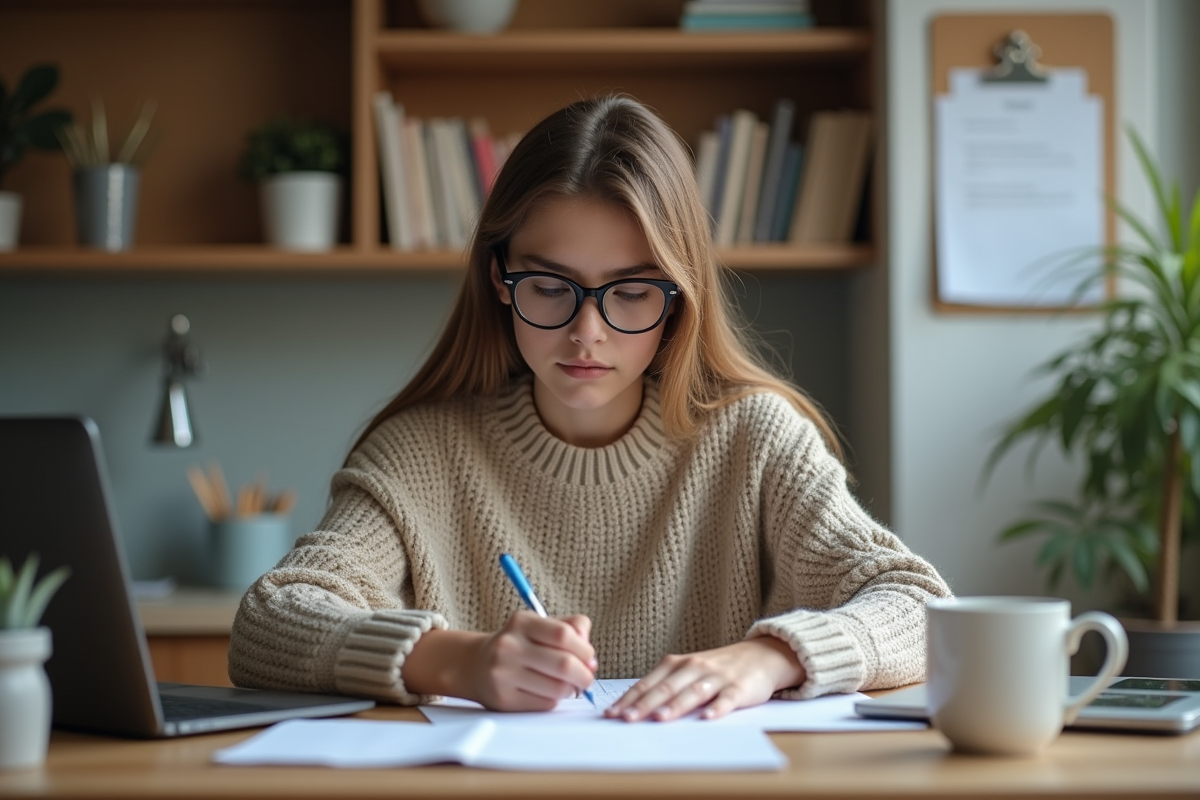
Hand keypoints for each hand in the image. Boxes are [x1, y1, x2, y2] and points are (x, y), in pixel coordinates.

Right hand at [463, 611, 596, 711]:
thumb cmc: (517, 644)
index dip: (584, 649)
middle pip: (564, 664)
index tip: (589, 658)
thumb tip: (589, 655)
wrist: (475, 665)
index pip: (563, 634)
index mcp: (521, 622)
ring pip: (557, 688)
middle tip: (587, 678)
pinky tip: (550, 692)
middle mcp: (509, 646)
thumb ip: (571, 628)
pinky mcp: (504, 699)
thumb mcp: (539, 625)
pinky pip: (545, 704)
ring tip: (569, 685)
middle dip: (585, 675)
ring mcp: (503, 674)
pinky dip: (556, 700)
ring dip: (572, 689)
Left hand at [604, 636, 804, 721]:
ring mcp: (717, 677)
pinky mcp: (739, 687)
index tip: (612, 713)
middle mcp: (694, 667)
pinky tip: (707, 717)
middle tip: (627, 718)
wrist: (760, 655)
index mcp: (677, 664)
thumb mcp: (688, 670)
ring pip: (693, 692)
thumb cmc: (717, 667)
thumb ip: (665, 685)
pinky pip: (727, 698)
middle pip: (666, 688)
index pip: (648, 683)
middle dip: (644, 704)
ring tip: (659, 718)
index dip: (629, 698)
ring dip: (675, 706)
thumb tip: (634, 706)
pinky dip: (717, 708)